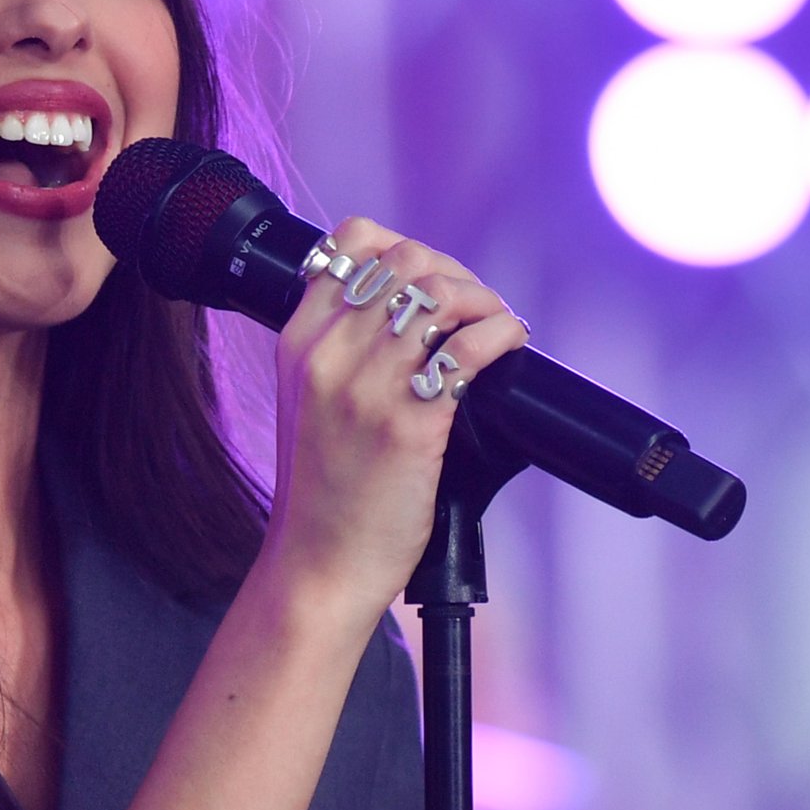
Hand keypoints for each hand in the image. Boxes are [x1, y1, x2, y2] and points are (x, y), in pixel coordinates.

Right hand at [253, 222, 529, 624]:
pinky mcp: (409, 425)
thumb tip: (412, 313)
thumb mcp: (309, 404)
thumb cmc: (324, 495)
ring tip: (498, 328)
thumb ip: (342, 353)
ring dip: (485, 302)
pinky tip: (510, 346)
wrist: (318, 566)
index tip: (434, 283)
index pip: (352, 243)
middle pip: (407, 262)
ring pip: (440, 295)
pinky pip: (468, 349)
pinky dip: (502, 335)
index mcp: (299, 342)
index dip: (408, 250)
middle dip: (457, 275)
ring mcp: (366, 388)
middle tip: (478, 312)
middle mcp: (327, 355)